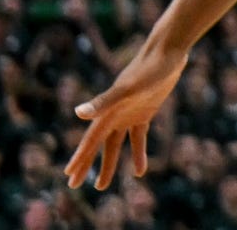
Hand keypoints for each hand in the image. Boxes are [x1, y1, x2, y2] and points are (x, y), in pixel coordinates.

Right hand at [64, 39, 186, 188]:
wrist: (168, 51)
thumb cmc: (148, 69)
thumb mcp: (127, 89)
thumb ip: (103, 101)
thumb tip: (77, 113)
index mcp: (108, 111)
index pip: (90, 140)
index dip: (80, 158)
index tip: (68, 175)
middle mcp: (115, 113)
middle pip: (98, 145)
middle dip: (86, 164)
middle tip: (74, 185)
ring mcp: (129, 112)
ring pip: (115, 144)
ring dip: (109, 163)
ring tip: (101, 186)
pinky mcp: (145, 110)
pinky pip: (138, 137)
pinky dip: (137, 153)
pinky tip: (139, 171)